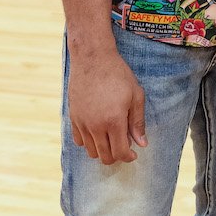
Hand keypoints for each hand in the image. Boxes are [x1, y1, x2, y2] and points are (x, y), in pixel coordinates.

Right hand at [67, 43, 146, 164]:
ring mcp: (82, 123)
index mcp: (114, 121)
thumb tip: (142, 144)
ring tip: (111, 138)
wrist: (93, 58)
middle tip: (124, 146)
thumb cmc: (118, 74)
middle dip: (117, 156)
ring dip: (103, 150)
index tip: (134, 153)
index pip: (120, 152)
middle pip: (105, 156)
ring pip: (91, 151)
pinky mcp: (73, 118)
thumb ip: (138, 122)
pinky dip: (89, 142)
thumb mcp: (136, 96)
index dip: (129, 157)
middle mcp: (96, 126)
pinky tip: (97, 132)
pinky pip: (79, 141)